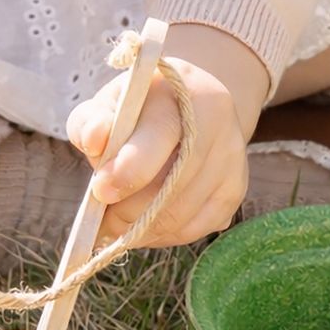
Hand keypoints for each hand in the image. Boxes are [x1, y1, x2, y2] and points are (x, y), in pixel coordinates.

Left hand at [66, 25, 269, 248]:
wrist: (191, 108)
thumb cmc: (141, 109)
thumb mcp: (111, 105)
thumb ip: (93, 120)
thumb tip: (94, 139)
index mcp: (186, 93)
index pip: (161, 136)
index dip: (129, 171)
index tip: (100, 192)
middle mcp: (219, 124)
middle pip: (175, 184)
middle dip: (131, 211)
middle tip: (103, 221)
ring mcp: (233, 161)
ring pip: (184, 214)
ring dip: (144, 230)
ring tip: (118, 227)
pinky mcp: (236, 191)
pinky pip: (196, 228)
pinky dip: (165, 236)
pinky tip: (145, 228)